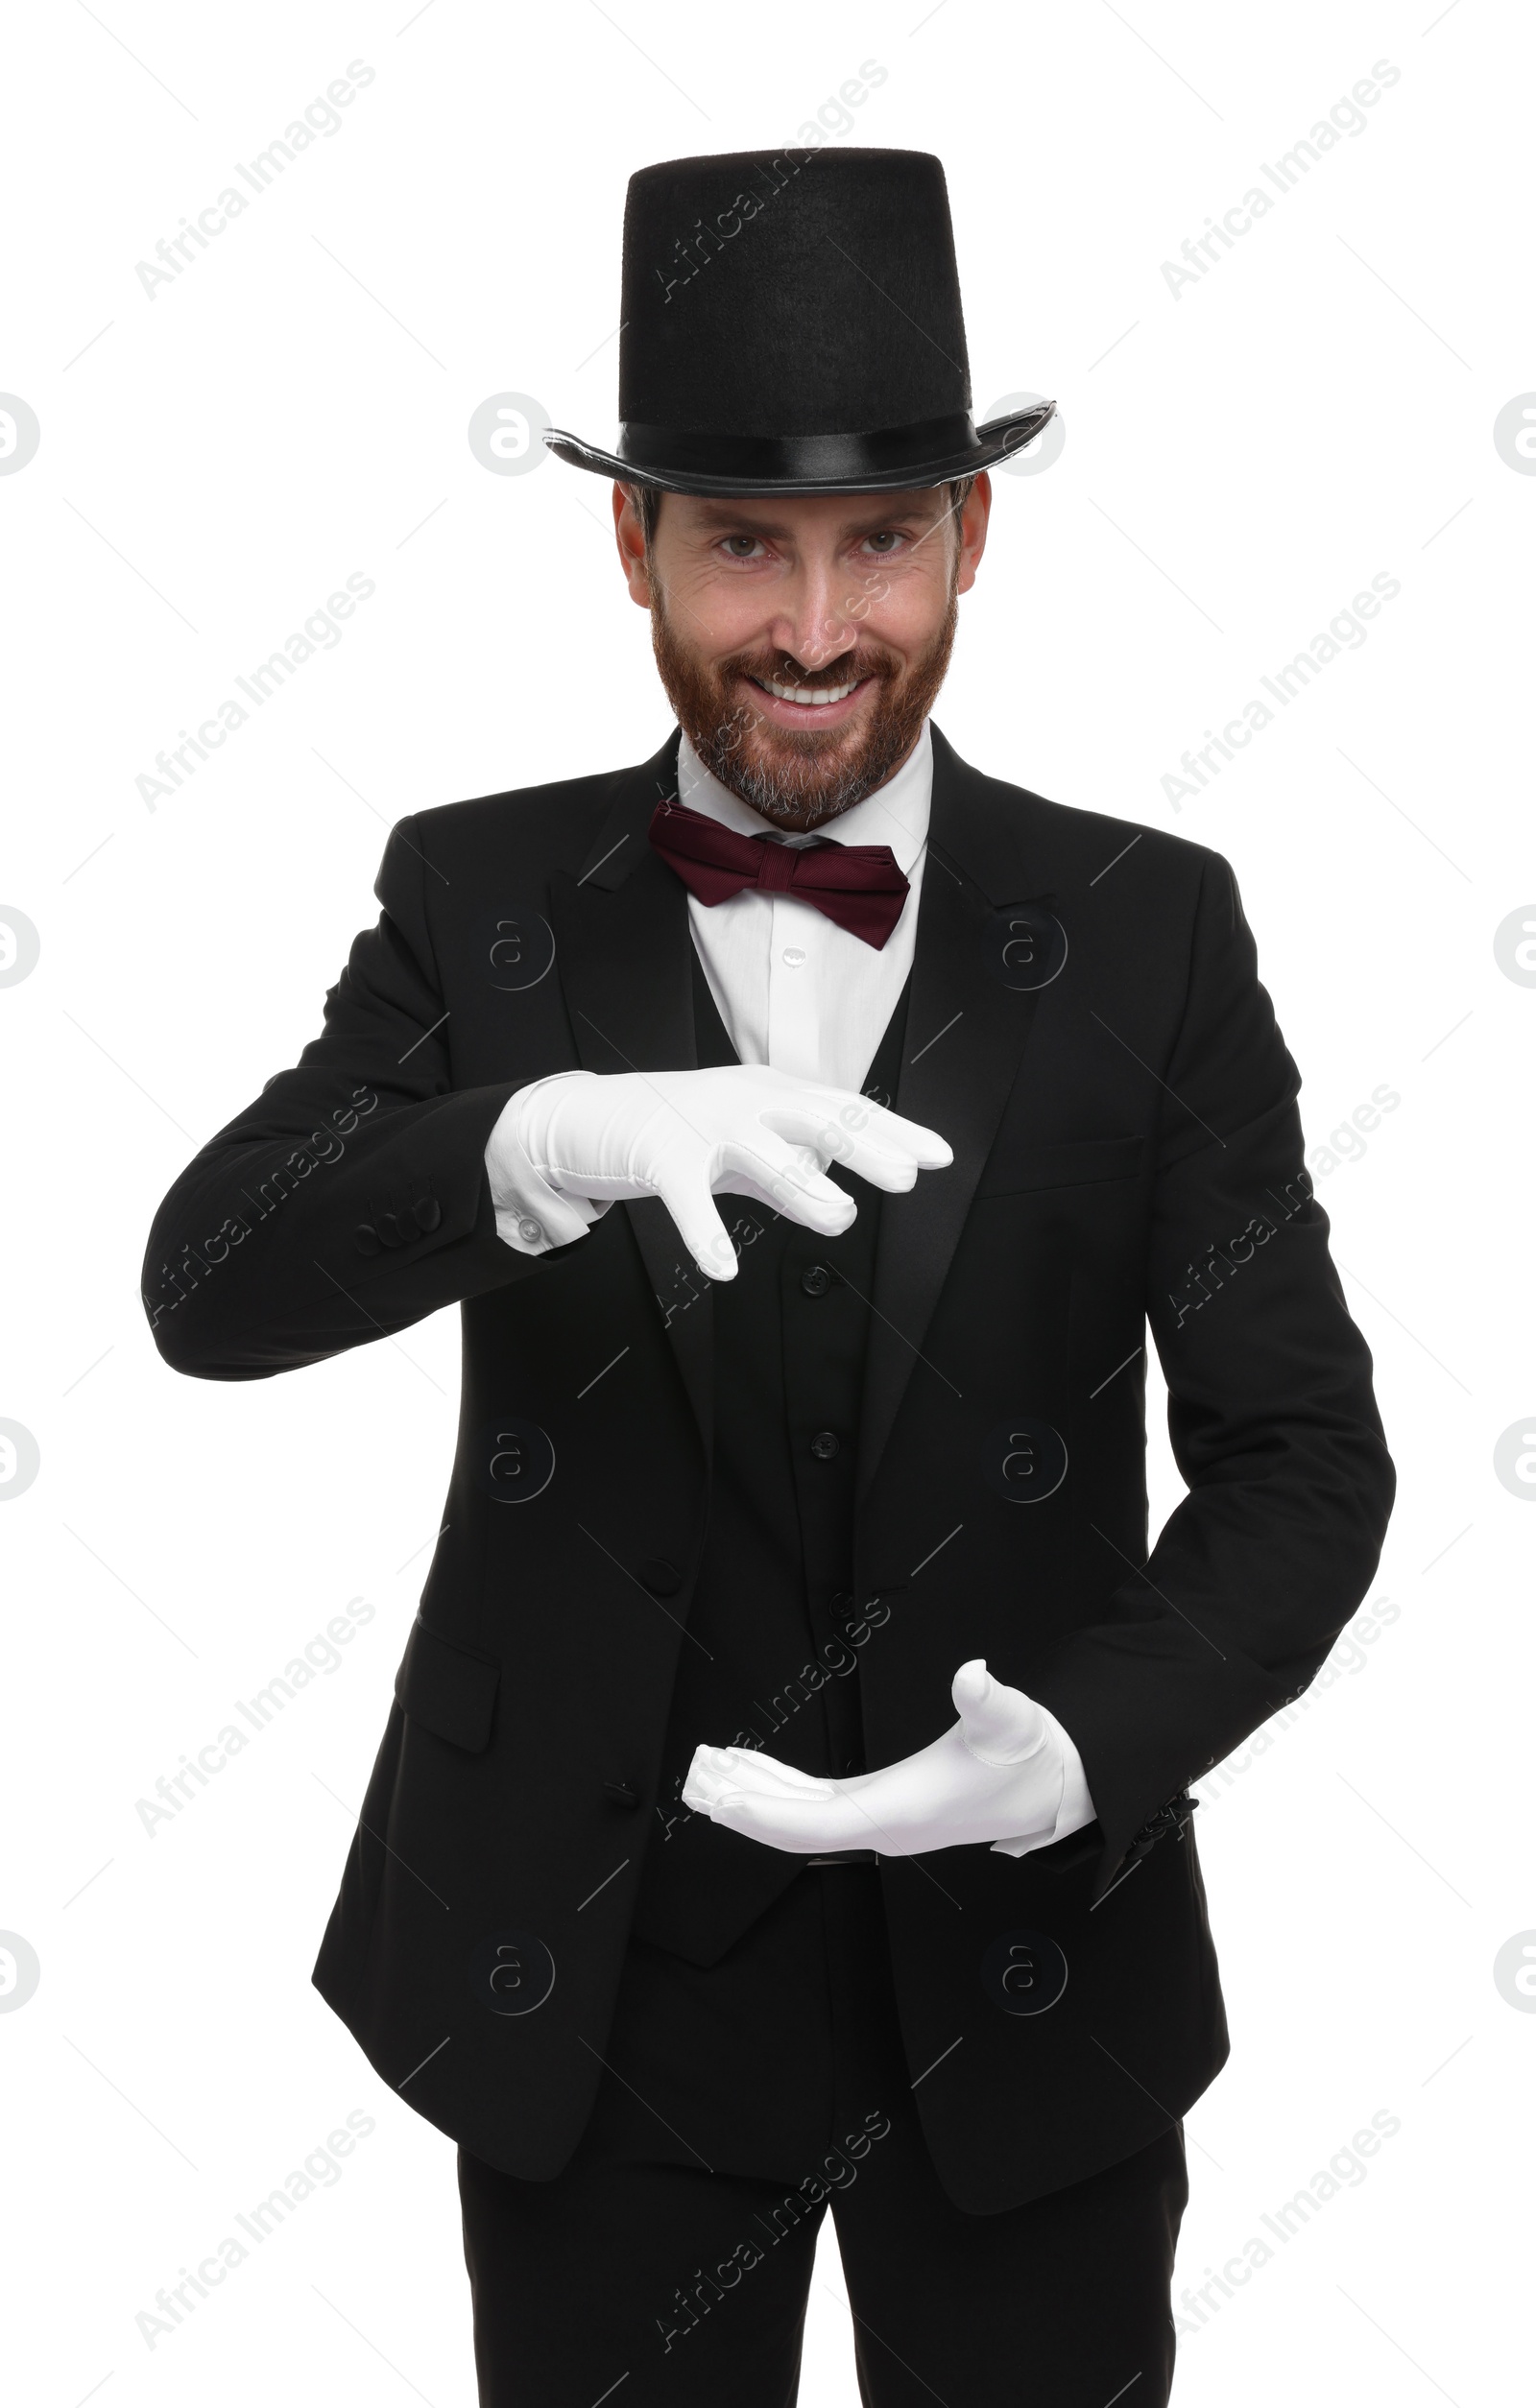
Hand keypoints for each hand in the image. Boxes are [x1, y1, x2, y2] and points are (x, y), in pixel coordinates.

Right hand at [503, 1064, 951, 1281]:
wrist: (581, 1115)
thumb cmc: (672, 1129)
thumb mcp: (738, 1148)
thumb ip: (784, 1174)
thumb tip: (833, 1203)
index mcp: (770, 1094)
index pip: (841, 1109)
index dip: (891, 1131)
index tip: (938, 1156)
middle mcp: (743, 1100)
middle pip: (814, 1117)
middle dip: (864, 1145)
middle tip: (905, 1176)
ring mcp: (701, 1124)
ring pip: (761, 1153)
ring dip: (802, 1186)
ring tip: (839, 1218)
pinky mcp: (658, 1154)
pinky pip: (688, 1197)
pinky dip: (706, 1232)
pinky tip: (724, 1268)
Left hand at [682, 1660, 1070, 1856]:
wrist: (1051, 1787)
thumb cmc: (1026, 1757)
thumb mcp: (1012, 1721)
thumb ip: (989, 1701)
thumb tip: (974, 1677)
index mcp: (903, 1811)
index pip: (819, 1824)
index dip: (769, 1814)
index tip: (727, 1799)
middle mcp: (883, 1826)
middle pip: (796, 1829)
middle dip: (745, 1809)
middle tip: (697, 1785)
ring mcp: (880, 1821)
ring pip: (801, 1820)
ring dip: (755, 1798)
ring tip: (711, 1775)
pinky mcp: (881, 1807)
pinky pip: (817, 1807)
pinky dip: (781, 1792)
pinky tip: (755, 1773)